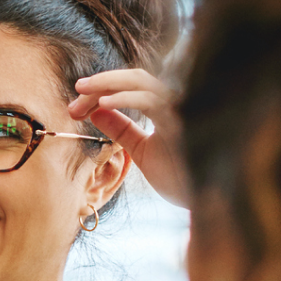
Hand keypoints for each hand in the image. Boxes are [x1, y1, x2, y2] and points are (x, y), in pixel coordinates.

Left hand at [67, 69, 188, 207]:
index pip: (132, 87)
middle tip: (76, 90)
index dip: (103, 90)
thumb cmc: (178, 176)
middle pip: (135, 78)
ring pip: (142, 81)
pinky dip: (126, 98)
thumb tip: (96, 112)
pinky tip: (103, 104)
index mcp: (166, 107)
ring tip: (82, 94)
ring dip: (108, 84)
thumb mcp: (141, 150)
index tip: (76, 106)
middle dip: (102, 82)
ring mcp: (181, 107)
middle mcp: (175, 101)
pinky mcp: (182, 119)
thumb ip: (122, 130)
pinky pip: (151, 100)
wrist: (204, 202)